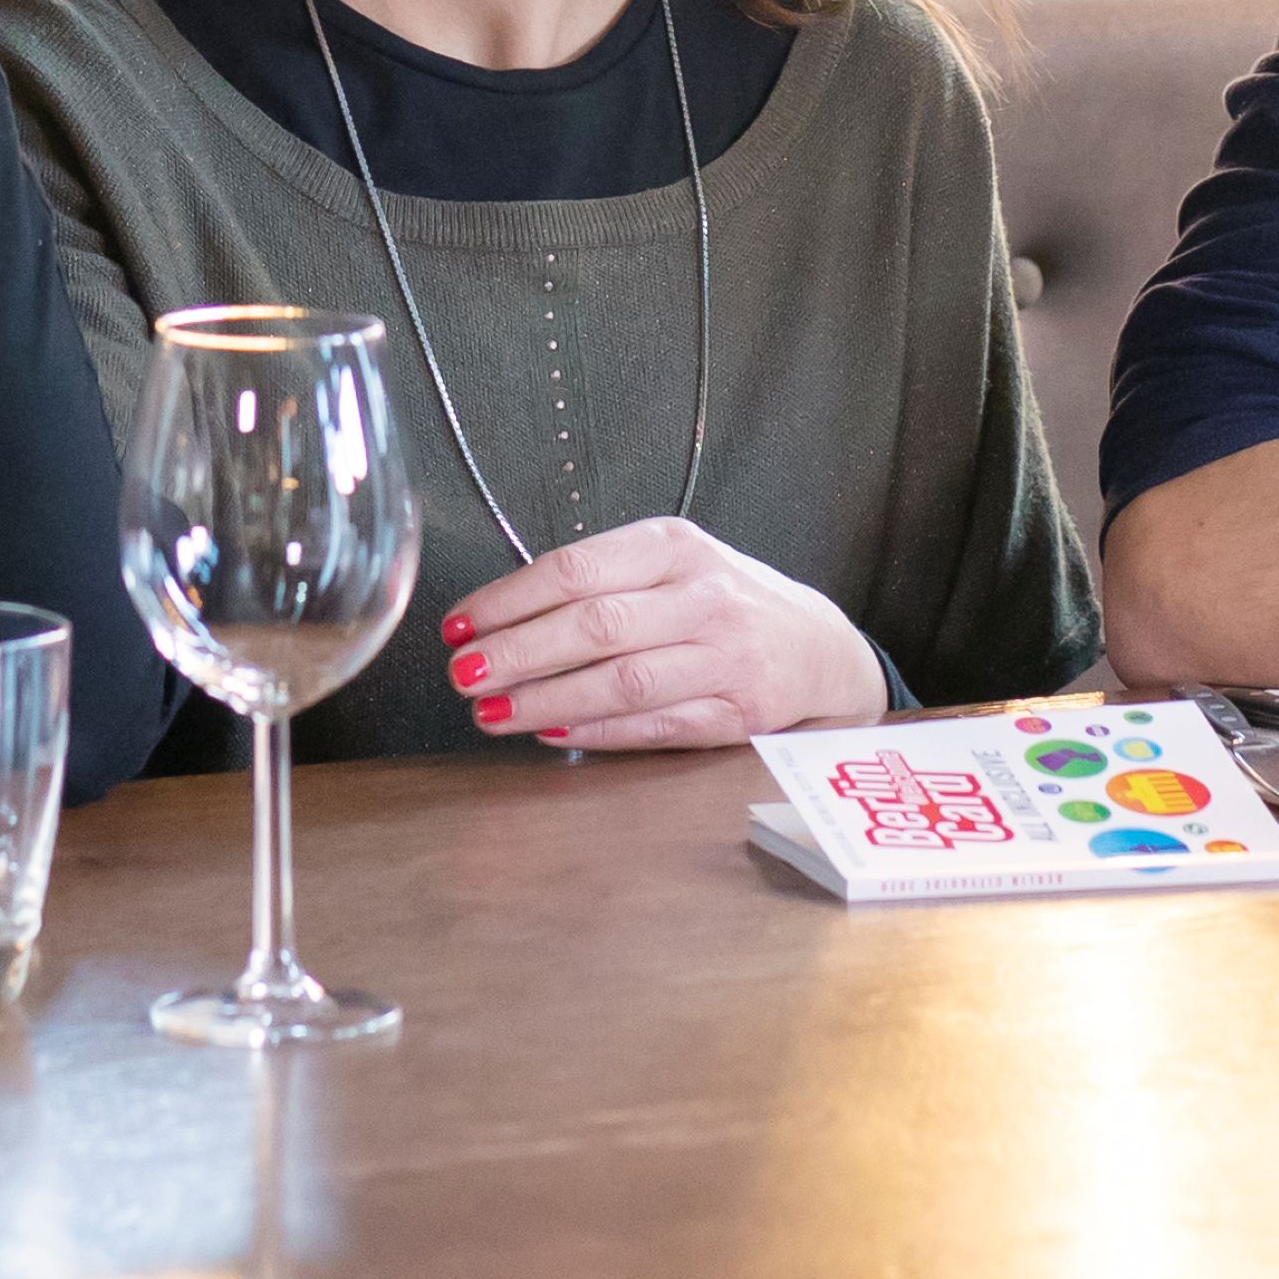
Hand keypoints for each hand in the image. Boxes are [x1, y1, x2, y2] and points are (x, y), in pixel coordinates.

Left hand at [438, 516, 884, 751]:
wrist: (819, 650)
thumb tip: (500, 619)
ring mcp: (726, 657)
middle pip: (594, 625)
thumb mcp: (673, 566)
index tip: (458, 625)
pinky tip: (549, 730)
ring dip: (545, 700)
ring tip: (491, 711)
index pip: (576, 569)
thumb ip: (602, 582)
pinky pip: (654, 725)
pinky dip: (596, 730)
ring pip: (621, 682)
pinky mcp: (739, 714)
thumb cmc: (723, 604)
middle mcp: (704, 597)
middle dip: (517, 653)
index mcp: (675, 548)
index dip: (508, 599)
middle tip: (464, 675)